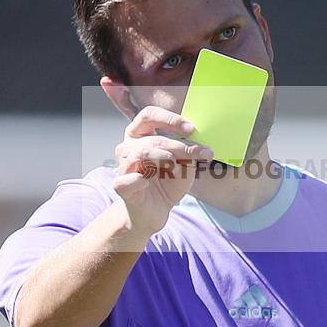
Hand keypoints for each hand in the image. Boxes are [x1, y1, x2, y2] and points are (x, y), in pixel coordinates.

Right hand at [113, 106, 212, 233]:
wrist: (156, 211)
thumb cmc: (168, 183)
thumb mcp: (185, 165)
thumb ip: (191, 154)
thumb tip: (205, 149)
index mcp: (141, 134)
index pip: (150, 115)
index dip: (170, 119)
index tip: (191, 129)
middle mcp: (129, 146)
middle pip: (152, 138)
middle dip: (177, 145)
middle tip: (198, 153)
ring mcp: (123, 166)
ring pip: (140, 153)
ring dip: (161, 157)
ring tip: (175, 164)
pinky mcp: (121, 186)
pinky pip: (125, 180)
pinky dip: (136, 180)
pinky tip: (146, 182)